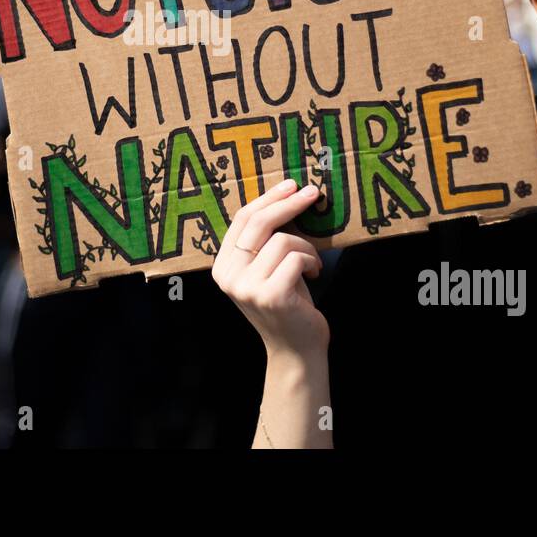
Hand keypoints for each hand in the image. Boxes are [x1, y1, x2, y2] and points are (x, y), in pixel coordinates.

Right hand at [212, 178, 328, 358]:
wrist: (296, 350)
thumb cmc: (288, 303)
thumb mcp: (267, 269)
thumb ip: (264, 242)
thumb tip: (286, 194)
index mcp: (222, 266)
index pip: (242, 219)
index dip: (268, 198)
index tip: (290, 185)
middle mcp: (228, 276)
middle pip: (258, 222)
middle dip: (288, 203)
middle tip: (312, 192)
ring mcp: (247, 287)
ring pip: (282, 240)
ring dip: (306, 247)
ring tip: (312, 264)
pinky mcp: (270, 295)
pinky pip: (296, 258)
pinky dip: (312, 261)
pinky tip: (313, 275)